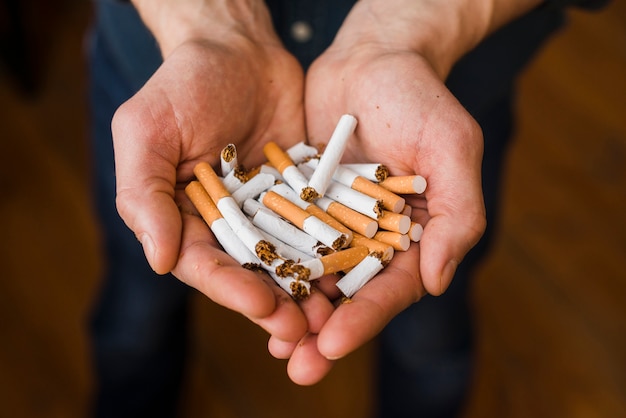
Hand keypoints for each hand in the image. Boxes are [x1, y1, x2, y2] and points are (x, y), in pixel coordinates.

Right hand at [112, 2, 312, 342]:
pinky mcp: (302, 196)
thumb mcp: (147, 129)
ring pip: (288, 260)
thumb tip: (158, 261)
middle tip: (303, 330)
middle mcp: (226, 223)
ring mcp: (267, 212)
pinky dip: (333, 252)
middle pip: (249, 272)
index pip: (203, 263)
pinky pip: (318, 228)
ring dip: (307, 290)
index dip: (230, 288)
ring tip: (332, 317)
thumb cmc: (183, 84)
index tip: (261, 306)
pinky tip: (354, 271)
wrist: (239, 49)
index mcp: (182, 217)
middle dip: (275, 304)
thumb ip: (145, 193)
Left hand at [270, 0, 489, 383]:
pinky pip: (282, 238)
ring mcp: (333, 224)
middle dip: (323, 332)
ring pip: (311, 276)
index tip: (332, 344)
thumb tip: (439, 281)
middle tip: (297, 367)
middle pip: (349, 295)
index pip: (391, 288)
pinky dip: (268, 264)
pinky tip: (247, 287)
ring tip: (271, 343)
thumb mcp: (452, 147)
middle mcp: (371, 239)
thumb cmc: (420, 100)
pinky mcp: (301, 204)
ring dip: (291, 311)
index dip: (365, 318)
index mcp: (413, 236)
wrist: (371, 59)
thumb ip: (458, 214)